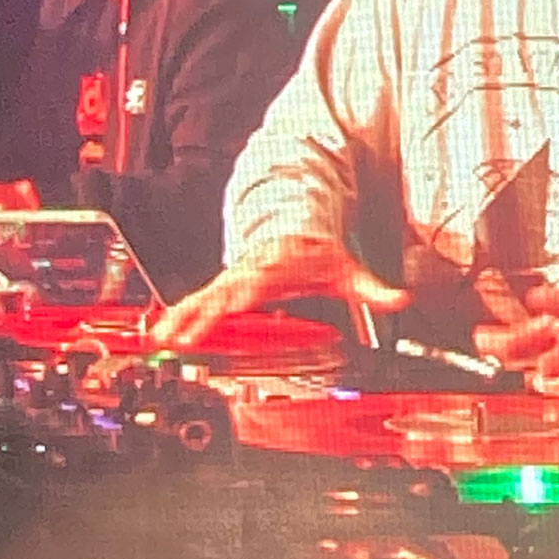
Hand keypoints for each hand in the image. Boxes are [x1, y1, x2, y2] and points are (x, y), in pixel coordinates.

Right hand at [152, 239, 408, 346]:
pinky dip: (180, 315)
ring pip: (203, 299)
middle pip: (220, 296)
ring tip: (160, 339)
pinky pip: (200, 302)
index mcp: (274, 267)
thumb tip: (398, 298)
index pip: (254, 286)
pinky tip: (164, 332)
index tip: (225, 311)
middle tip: (179, 338)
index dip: (239, 299)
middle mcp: (248, 273)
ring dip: (181, 318)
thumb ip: (370, 288)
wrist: (293, 220)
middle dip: (199, 316)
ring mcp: (234, 280)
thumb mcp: (346, 267)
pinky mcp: (226, 287)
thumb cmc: (316, 247)